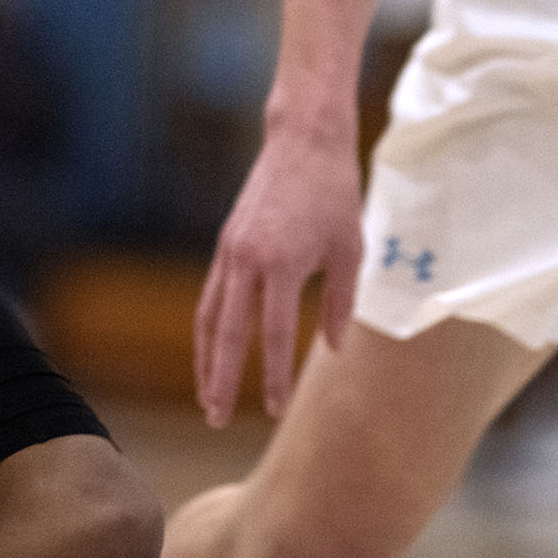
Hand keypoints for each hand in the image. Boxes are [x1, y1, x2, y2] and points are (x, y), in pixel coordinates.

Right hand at [193, 121, 362, 426]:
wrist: (304, 140)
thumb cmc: (335, 194)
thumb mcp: (350, 249)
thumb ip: (340, 302)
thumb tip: (331, 349)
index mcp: (280, 262)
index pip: (273, 334)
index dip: (274, 375)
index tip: (274, 410)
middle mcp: (246, 259)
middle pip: (226, 333)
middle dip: (220, 379)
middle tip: (216, 418)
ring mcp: (230, 250)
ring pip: (209, 316)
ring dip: (206, 358)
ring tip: (207, 395)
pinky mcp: (226, 243)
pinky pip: (211, 295)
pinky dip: (209, 329)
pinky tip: (213, 351)